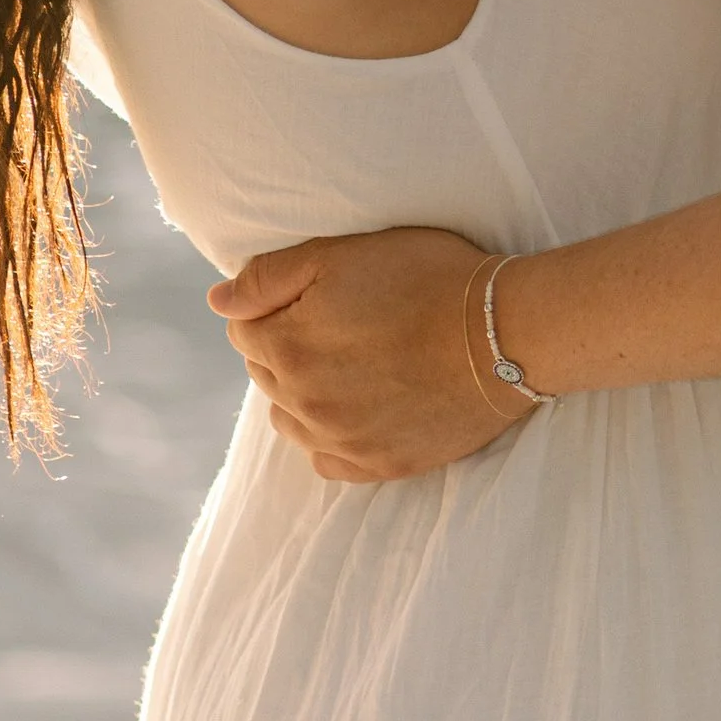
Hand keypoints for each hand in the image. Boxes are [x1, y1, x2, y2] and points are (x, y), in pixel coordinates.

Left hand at [207, 225, 525, 483]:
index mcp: (286, 349)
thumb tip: (217, 302)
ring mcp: (342, 441)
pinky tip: (357, 410)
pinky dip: (330, 436)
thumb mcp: (341, 254)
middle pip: (267, 374)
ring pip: (291, 418)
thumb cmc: (425, 279)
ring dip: (304, 391)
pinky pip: (327, 460)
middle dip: (289, 346)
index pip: (244, 330)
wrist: (503, 332)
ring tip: (351, 362)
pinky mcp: (380, 465)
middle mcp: (303, 404)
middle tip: (342, 322)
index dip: (277, 306)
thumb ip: (269, 277)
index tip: (319, 294)